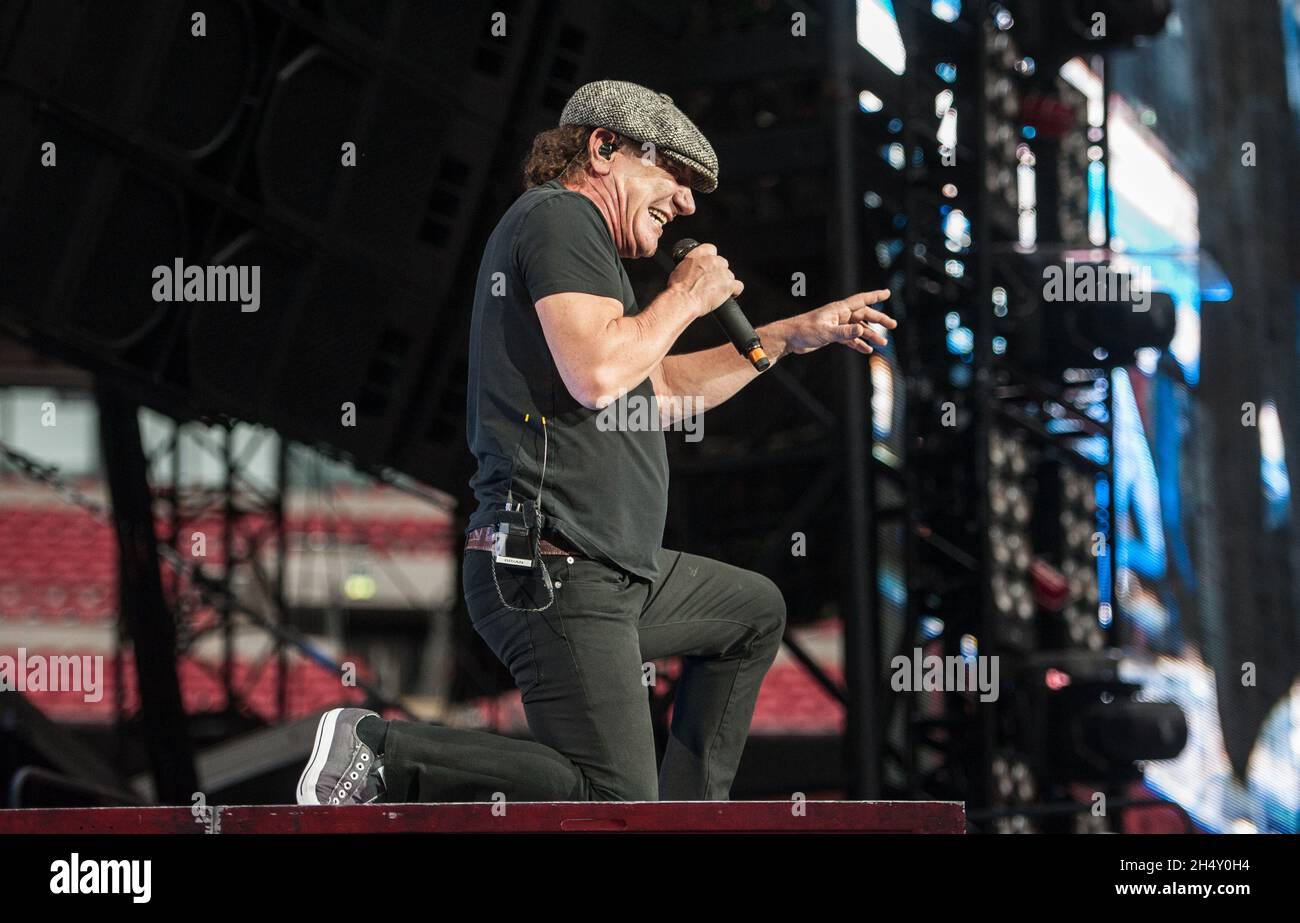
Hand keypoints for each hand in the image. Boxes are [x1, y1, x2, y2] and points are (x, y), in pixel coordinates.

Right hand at [667, 243, 743, 318]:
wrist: (683, 299)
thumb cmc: (678, 288)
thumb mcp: (679, 268)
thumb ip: (691, 264)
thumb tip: (693, 269)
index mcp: (700, 253)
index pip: (712, 249)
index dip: (711, 260)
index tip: (709, 267)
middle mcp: (713, 260)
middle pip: (723, 263)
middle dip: (718, 273)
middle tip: (710, 283)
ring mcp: (723, 273)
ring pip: (729, 275)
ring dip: (724, 282)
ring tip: (715, 292)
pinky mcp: (729, 285)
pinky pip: (738, 286)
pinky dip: (735, 291)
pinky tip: (728, 295)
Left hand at [778, 290, 894, 355]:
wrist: (790, 338)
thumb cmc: (805, 330)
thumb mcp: (826, 332)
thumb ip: (844, 332)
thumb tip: (861, 330)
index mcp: (839, 309)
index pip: (861, 300)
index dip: (875, 296)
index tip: (887, 293)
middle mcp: (840, 315)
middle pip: (864, 315)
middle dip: (879, 320)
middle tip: (893, 325)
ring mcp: (837, 325)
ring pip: (858, 328)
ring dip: (870, 335)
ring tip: (882, 344)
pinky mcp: (833, 335)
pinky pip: (850, 338)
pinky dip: (858, 343)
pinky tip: (866, 350)